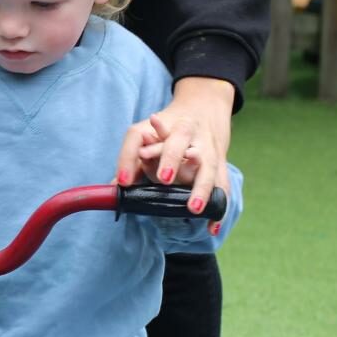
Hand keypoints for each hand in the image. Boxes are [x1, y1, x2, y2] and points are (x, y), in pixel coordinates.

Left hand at [115, 77, 233, 213]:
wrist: (206, 109)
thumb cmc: (170, 126)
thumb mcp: (149, 133)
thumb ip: (131, 157)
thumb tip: (114, 187)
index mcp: (173, 126)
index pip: (159, 134)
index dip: (150, 146)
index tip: (140, 156)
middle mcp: (191, 134)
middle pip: (182, 144)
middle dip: (172, 159)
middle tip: (164, 178)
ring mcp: (209, 149)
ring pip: (208, 166)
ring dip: (201, 188)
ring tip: (193, 209)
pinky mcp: (221, 165)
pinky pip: (222, 186)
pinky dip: (219, 206)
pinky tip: (211, 227)